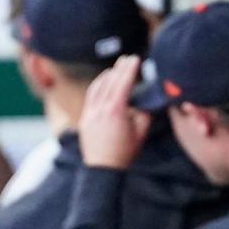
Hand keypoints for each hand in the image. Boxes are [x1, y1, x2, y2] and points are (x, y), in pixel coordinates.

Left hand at [78, 55, 149, 169]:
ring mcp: (89, 113)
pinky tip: (102, 83)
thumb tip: (144, 101)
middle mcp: (100, 110)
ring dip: (106, 76)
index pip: (123, 84)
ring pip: (97, 88)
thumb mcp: (141, 132)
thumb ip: (143, 113)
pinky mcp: (84, 119)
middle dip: (119, 69)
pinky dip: (97, 87)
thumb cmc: (124, 152)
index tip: (135, 59)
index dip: (130, 70)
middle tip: (127, 59)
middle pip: (110, 83)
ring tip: (114, 68)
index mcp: (115, 111)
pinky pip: (90, 97)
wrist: (103, 169)